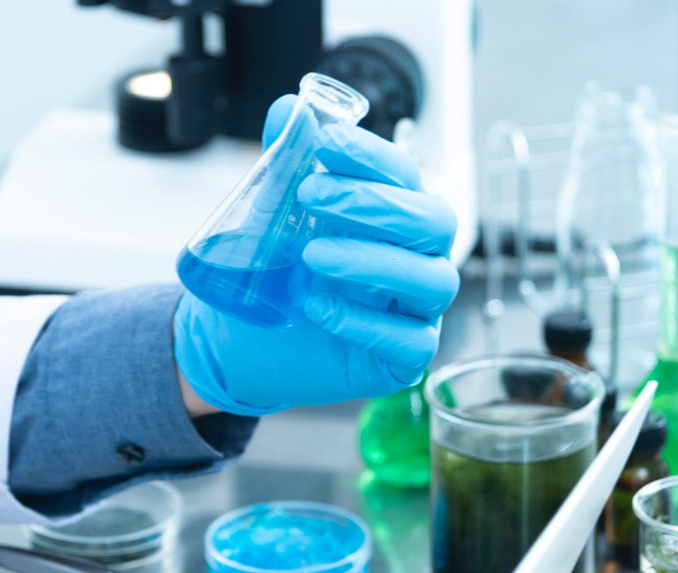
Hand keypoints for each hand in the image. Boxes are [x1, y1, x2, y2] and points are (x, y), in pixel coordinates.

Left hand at [173, 95, 459, 415]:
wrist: (242, 342)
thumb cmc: (276, 273)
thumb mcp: (270, 215)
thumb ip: (284, 162)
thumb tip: (287, 109)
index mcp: (395, 216)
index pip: (405, 175)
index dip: (371, 155)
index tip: (324, 142)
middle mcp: (418, 258)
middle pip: (435, 221)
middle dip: (374, 203)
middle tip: (310, 196)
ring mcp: (417, 310)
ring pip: (432, 280)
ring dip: (372, 261)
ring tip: (311, 255)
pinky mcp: (403, 359)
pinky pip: (410, 342)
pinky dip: (365, 323)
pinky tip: (317, 308)